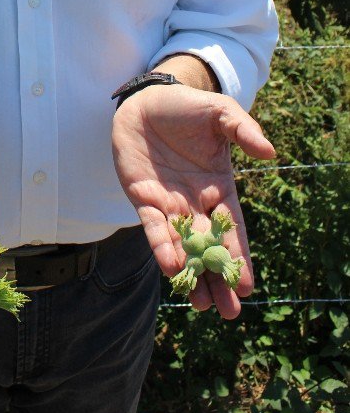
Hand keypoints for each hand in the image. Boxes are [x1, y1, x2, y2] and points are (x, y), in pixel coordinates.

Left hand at [111, 84, 274, 318]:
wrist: (146, 100)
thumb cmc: (186, 107)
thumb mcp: (219, 113)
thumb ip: (243, 130)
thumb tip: (269, 152)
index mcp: (219, 187)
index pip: (233, 228)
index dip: (239, 255)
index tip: (247, 285)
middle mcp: (195, 202)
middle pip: (210, 246)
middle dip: (219, 278)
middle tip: (228, 312)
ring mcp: (169, 203)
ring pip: (182, 246)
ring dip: (191, 273)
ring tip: (200, 305)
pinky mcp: (142, 199)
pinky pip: (153, 228)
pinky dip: (162, 247)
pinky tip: (171, 268)